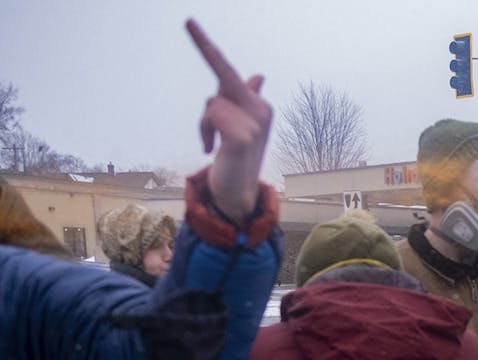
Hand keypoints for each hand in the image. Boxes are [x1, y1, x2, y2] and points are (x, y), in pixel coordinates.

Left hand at [187, 19, 271, 222]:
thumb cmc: (236, 158)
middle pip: (222, 76)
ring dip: (204, 124)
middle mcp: (261, 110)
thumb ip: (245, 99)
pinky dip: (205, 132)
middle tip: (188, 20)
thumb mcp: (240, 126)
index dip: (208, 47)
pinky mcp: (242, 136)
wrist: (237, 193)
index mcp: (259, 105)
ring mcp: (254, 122)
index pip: (229, 71)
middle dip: (206, 47)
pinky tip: (212, 150)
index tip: (188, 21)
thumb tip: (258, 76)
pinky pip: (211, 116)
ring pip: (211, 103)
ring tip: (213, 144)